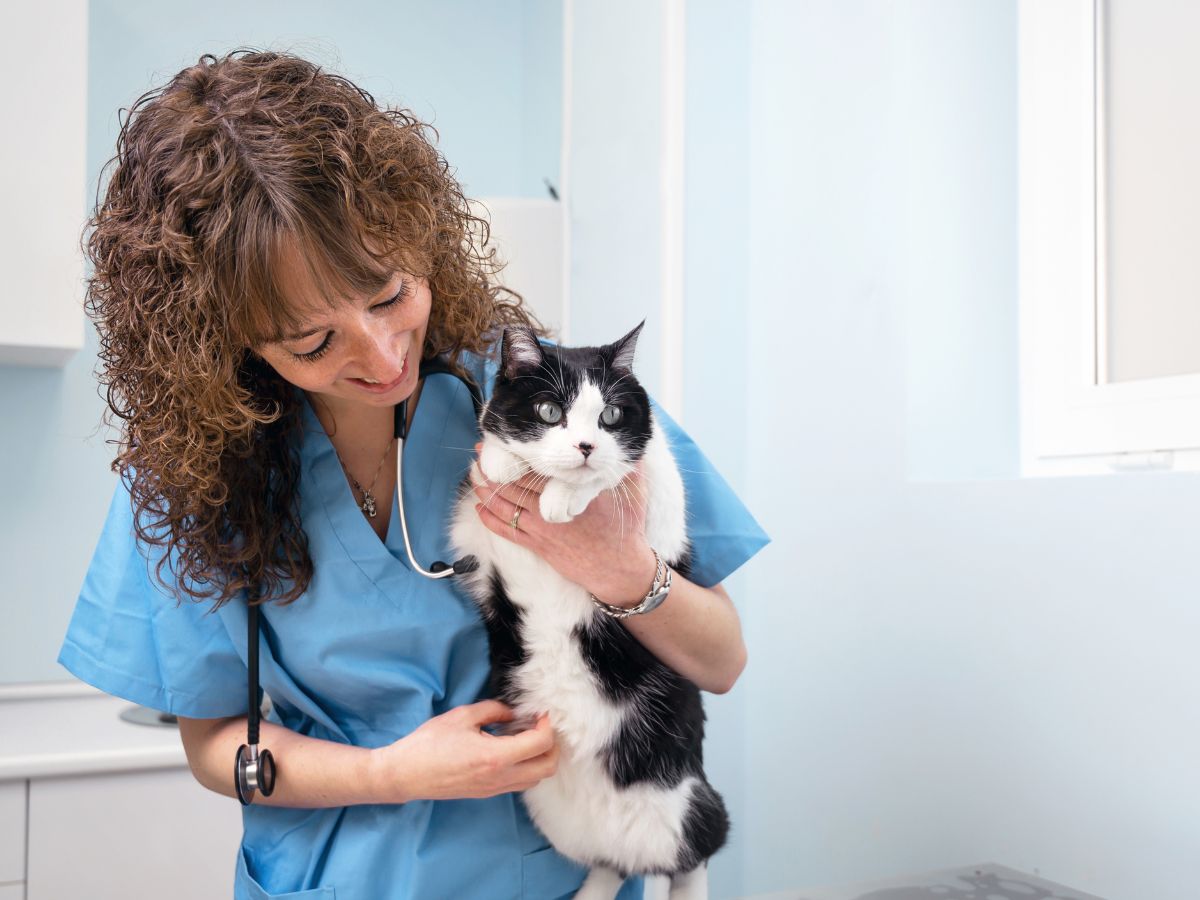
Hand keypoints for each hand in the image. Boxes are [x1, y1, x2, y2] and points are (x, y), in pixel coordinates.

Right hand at [369, 700, 557, 802]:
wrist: (406, 774)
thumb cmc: (430, 743)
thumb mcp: (463, 716)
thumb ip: (494, 711)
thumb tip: (513, 713)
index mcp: (496, 757)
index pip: (540, 744)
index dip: (548, 726)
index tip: (542, 713)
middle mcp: (500, 778)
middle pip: (547, 768)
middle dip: (552, 745)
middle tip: (541, 726)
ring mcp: (494, 789)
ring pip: (535, 779)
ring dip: (540, 757)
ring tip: (526, 736)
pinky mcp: (487, 793)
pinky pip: (519, 783)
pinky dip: (526, 766)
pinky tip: (512, 749)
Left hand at [471, 445, 658, 606]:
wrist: (618, 570)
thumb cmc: (626, 530)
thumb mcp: (635, 491)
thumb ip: (632, 465)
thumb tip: (634, 446)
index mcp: (573, 491)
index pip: (540, 468)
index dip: (520, 453)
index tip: (509, 438)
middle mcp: (552, 507)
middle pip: (515, 482)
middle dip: (496, 465)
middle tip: (482, 449)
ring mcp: (542, 528)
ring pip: (505, 505)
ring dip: (486, 488)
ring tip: (475, 471)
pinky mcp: (538, 546)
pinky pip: (507, 531)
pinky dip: (490, 518)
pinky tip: (479, 507)